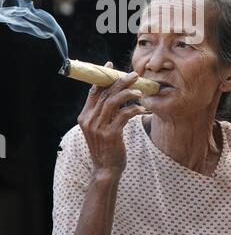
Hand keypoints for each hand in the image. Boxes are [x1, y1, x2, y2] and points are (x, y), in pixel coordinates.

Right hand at [78, 61, 144, 175]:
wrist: (105, 169)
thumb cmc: (106, 146)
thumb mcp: (99, 127)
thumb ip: (103, 112)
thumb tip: (115, 93)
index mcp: (84, 116)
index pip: (93, 91)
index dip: (102, 77)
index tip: (110, 65)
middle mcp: (89, 120)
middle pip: (105, 93)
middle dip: (120, 81)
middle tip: (134, 74)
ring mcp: (99, 127)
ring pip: (113, 101)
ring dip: (128, 93)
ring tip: (139, 91)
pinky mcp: (111, 134)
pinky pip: (124, 115)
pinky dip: (134, 109)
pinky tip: (141, 109)